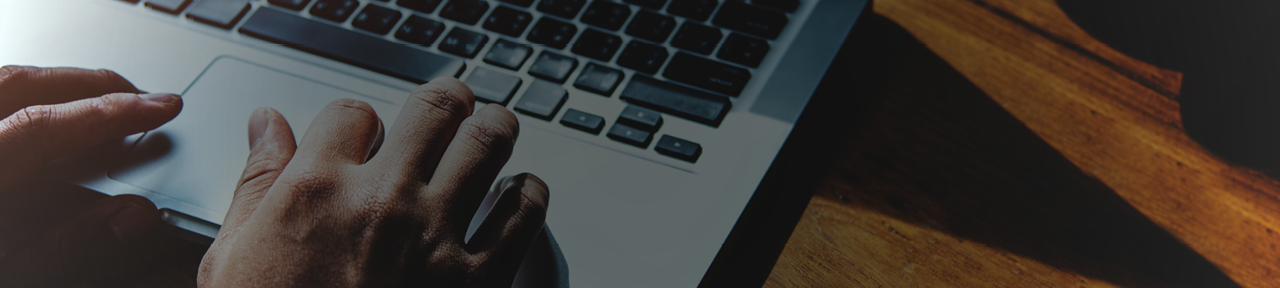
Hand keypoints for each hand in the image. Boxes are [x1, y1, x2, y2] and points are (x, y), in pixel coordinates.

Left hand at [0, 66, 183, 286]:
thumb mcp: (10, 275)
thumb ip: (66, 243)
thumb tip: (131, 216)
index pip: (44, 124)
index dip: (110, 113)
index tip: (160, 108)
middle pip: (21, 84)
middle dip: (90, 84)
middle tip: (142, 97)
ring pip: (3, 83)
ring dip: (57, 86)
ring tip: (102, 103)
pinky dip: (28, 100)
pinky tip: (50, 120)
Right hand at [198, 77, 549, 286]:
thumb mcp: (232, 257)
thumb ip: (255, 182)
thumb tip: (268, 124)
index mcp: (315, 190)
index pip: (353, 112)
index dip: (363, 120)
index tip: (370, 135)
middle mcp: (382, 202)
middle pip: (435, 108)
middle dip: (447, 101)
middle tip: (452, 107)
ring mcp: (434, 238)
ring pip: (487, 143)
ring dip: (494, 129)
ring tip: (494, 129)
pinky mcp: (477, 280)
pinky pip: (523, 215)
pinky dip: (529, 195)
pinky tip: (520, 194)